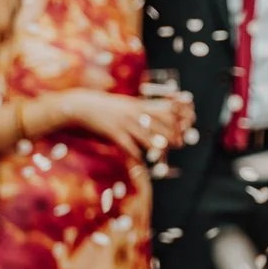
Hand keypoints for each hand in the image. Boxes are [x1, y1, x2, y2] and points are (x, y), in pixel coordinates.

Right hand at [67, 91, 184, 160]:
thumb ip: (140, 108)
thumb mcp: (125, 104)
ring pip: (149, 138)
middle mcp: (136, 113)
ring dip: (158, 149)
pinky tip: (142, 164)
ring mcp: (126, 123)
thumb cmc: (103, 107)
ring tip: (164, 156)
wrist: (80, 106)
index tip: (187, 125)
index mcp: (140, 105)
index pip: (167, 110)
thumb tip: (154, 115)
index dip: (179, 118)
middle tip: (179, 144)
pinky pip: (130, 148)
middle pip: (163, 125)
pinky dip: (137, 158)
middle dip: (173, 135)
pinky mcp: (114, 134)